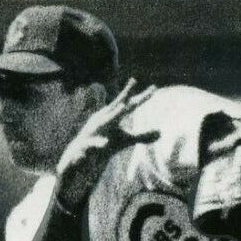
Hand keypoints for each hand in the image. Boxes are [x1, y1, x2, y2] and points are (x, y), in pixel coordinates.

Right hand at [54, 79, 160, 212]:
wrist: (79, 156)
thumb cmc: (105, 145)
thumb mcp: (124, 140)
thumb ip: (141, 136)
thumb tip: (161, 133)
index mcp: (113, 117)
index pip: (130, 105)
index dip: (142, 98)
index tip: (154, 88)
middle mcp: (104, 119)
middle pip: (118, 108)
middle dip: (125, 98)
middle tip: (134, 84)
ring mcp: (94, 130)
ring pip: (105, 121)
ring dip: (113, 115)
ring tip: (122, 108)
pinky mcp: (86, 144)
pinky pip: (93, 143)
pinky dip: (98, 143)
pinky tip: (105, 143)